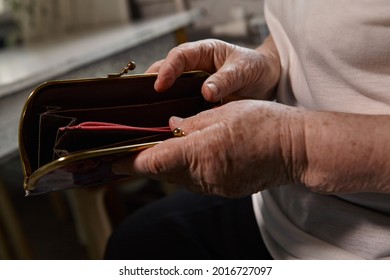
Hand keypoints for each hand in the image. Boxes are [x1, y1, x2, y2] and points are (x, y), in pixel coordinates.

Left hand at [112, 100, 305, 197]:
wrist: (296, 148)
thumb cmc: (264, 124)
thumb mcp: (223, 112)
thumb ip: (191, 123)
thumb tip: (170, 128)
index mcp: (201, 152)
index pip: (154, 162)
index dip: (130, 162)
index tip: (113, 162)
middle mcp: (205, 175)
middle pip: (164, 172)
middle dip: (148, 161)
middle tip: (137, 149)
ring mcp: (215, 186)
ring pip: (179, 178)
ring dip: (168, 165)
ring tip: (164, 148)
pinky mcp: (224, 190)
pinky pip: (196, 181)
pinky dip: (187, 170)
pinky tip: (192, 156)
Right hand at [146, 38, 280, 101]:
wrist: (267, 81)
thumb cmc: (255, 67)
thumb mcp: (244, 69)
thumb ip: (226, 79)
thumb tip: (206, 92)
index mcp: (204, 52)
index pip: (179, 56)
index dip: (167, 69)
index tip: (160, 84)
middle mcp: (195, 68)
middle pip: (166, 71)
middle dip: (153, 82)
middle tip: (144, 99)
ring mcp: (194, 85)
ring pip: (171, 90)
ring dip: (160, 100)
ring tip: (149, 114)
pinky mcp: (198, 101)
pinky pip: (182, 106)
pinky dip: (174, 113)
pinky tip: (169, 124)